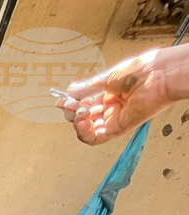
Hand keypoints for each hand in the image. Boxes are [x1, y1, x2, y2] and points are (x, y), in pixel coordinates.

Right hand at [58, 48, 176, 144]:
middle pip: (84, 118)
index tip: (62, 101)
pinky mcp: (118, 128)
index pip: (85, 105)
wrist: (158, 74)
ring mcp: (114, 119)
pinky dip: (85, 133)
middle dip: (73, 112)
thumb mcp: (107, 77)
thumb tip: (70, 93)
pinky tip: (81, 122)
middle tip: (70, 105)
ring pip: (88, 131)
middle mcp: (111, 108)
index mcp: (109, 95)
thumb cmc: (140, 70)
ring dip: (78, 124)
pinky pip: (97, 138)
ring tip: (78, 114)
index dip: (72, 104)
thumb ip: (87, 88)